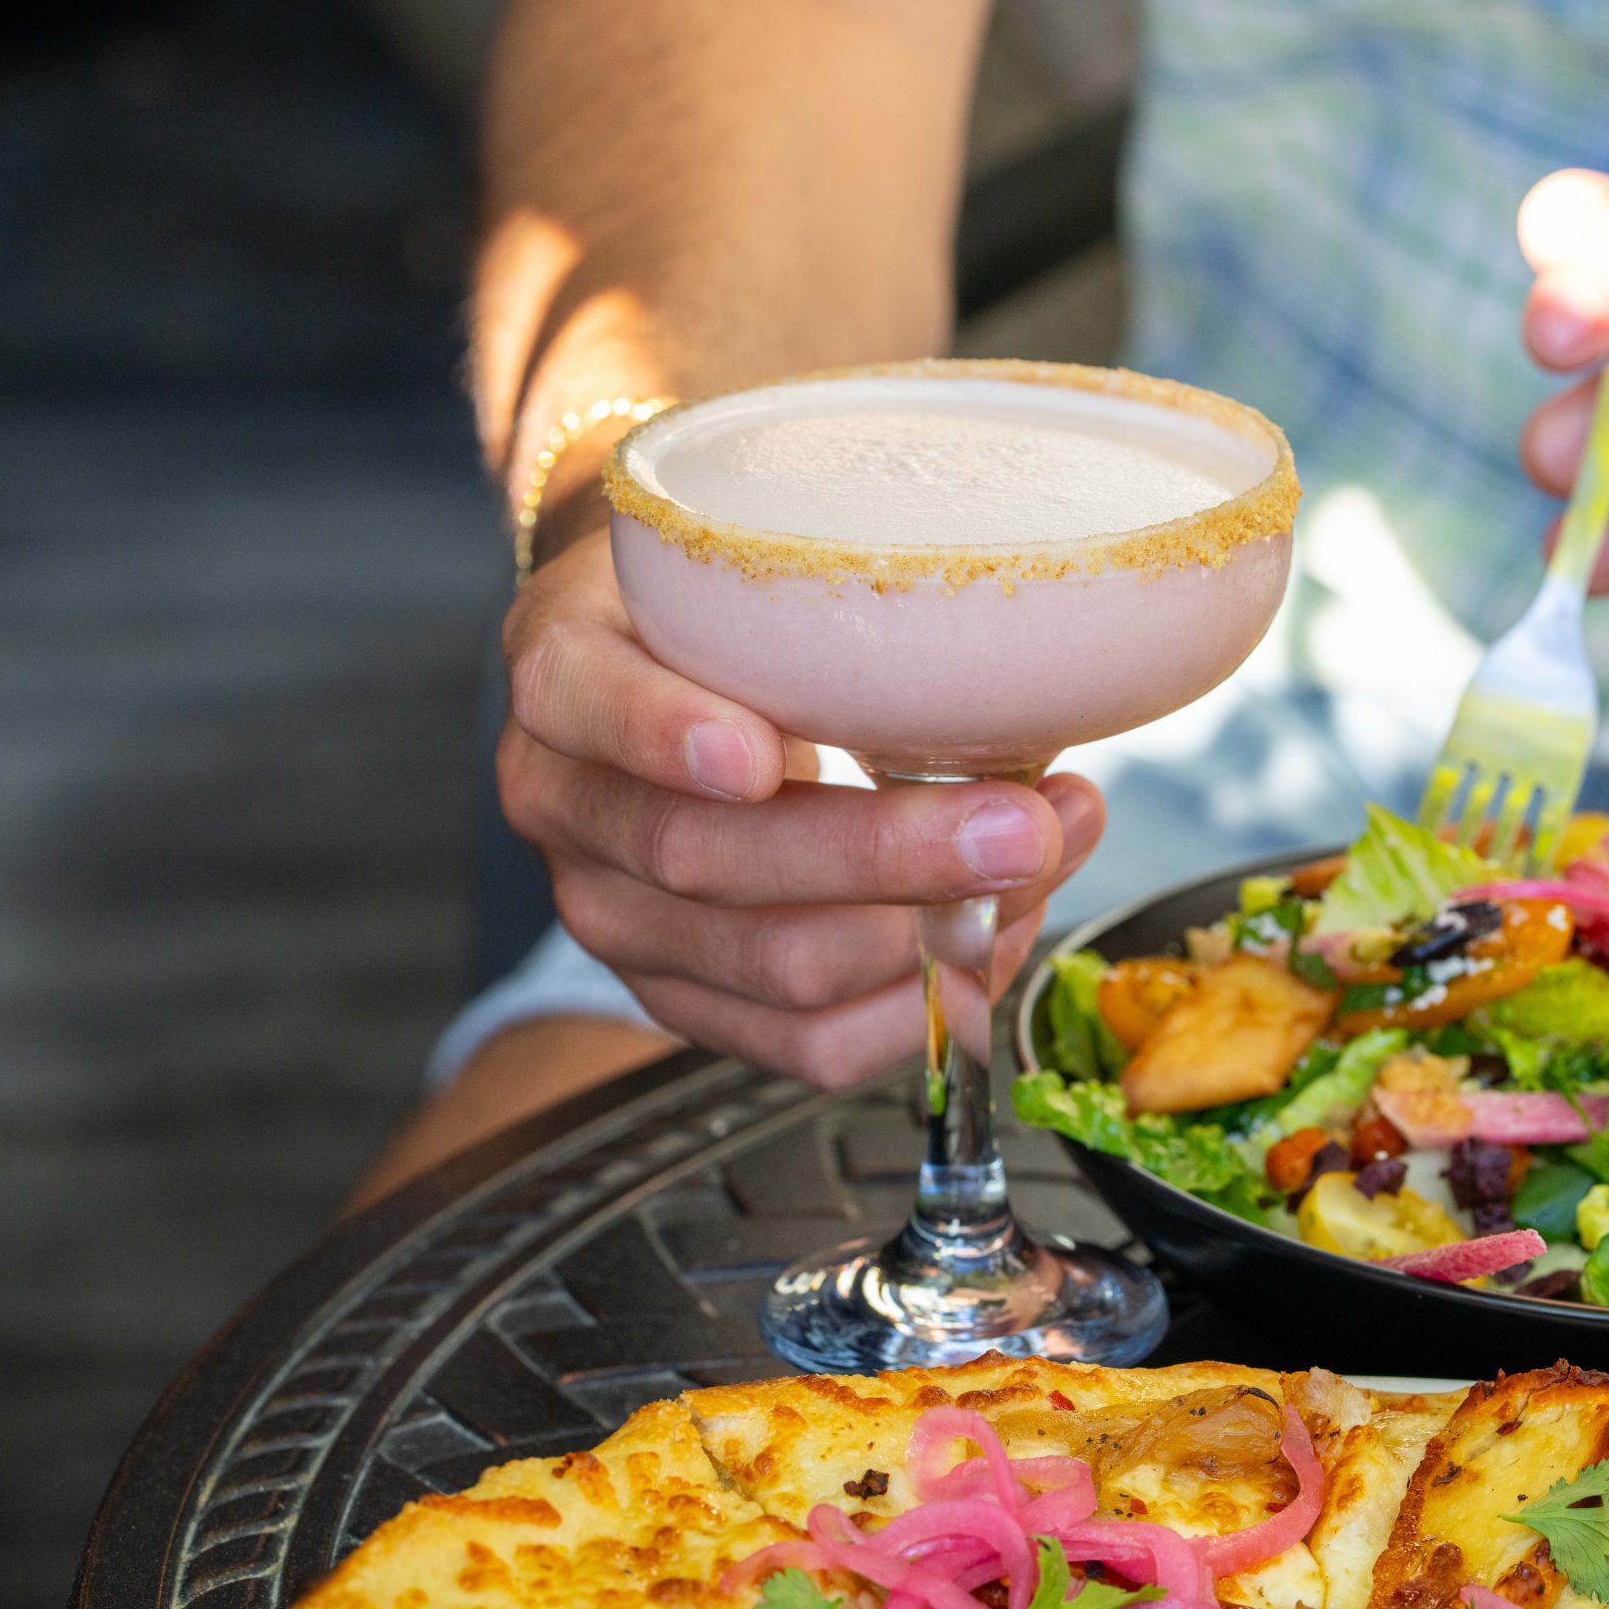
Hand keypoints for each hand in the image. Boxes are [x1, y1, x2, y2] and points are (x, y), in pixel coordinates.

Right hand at [497, 530, 1104, 1087]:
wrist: (666, 673)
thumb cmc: (725, 611)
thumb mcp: (738, 565)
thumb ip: (810, 596)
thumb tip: (1007, 637)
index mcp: (562, 678)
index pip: (584, 701)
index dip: (664, 733)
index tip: (758, 753)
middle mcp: (567, 810)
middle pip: (711, 860)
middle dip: (890, 854)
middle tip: (1024, 824)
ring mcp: (618, 922)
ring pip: (780, 965)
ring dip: (939, 931)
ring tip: (1046, 858)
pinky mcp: (685, 1001)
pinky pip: (811, 1044)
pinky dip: (925, 1002)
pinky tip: (996, 937)